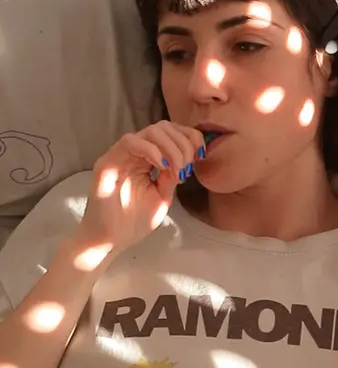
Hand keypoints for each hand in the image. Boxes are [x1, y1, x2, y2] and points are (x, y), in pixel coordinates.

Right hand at [78, 121, 203, 255]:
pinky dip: (151, 150)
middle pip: (163, 127)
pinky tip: (162, 166)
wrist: (111, 240)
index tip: (201, 156)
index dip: (190, 137)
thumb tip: (186, 157)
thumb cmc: (135, 221)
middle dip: (183, 143)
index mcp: (147, 159)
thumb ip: (172, 174)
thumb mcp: (163, 194)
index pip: (170, 132)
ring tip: (176, 170)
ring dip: (171, 148)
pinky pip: (129, 142)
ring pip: (149, 132)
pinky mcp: (107, 163)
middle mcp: (134, 153)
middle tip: (187, 168)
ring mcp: (120, 156)